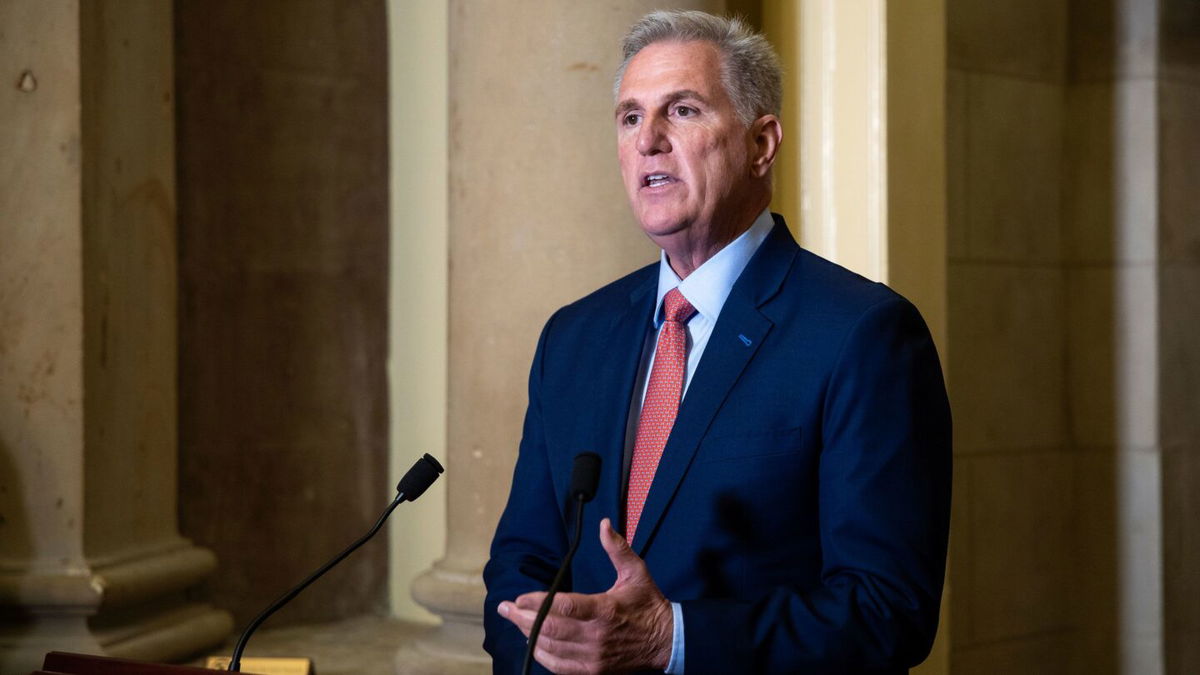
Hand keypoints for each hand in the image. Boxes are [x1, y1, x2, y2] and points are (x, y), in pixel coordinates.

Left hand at [497, 518, 673, 673]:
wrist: (665, 641)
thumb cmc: (648, 604)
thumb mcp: (636, 572)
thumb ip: (617, 549)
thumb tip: (603, 525)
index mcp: (604, 609)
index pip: (563, 606)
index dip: (537, 602)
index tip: (518, 598)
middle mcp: (596, 635)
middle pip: (550, 629)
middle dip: (522, 618)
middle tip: (504, 609)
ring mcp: (594, 656)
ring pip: (551, 647)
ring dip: (528, 635)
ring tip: (514, 621)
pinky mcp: (593, 670)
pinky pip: (560, 666)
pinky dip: (543, 655)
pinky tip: (532, 643)